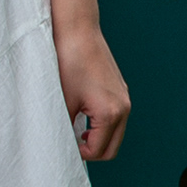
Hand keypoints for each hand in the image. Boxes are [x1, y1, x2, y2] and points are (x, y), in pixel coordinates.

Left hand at [54, 20, 130, 162]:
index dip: (79, 154)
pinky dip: (102, 124)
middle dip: (91, 150)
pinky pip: (116, 117)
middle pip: (112, 147)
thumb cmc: (69, 63)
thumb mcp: (63, 101)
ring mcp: (124, 97)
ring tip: (75, 131)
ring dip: (97, 137)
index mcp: (111, 113)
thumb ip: (65, 128)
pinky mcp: (120, 89)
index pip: (99, 151)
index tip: (63, 147)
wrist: (78, 31)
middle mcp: (123, 107)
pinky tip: (83, 116)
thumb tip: (62, 144)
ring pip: (115, 133)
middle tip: (70, 144)